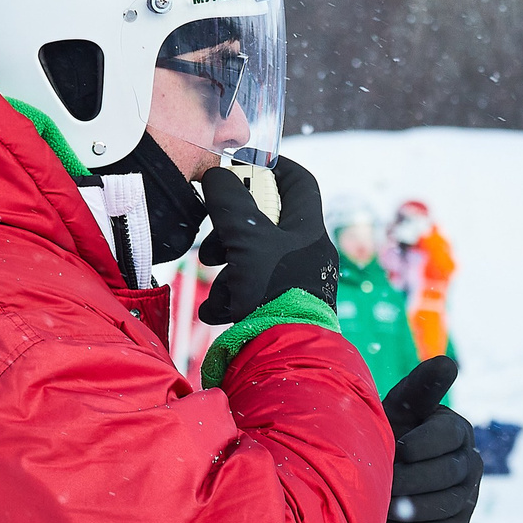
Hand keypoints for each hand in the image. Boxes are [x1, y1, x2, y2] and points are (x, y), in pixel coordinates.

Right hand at [197, 155, 337, 323]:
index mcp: (308, 230)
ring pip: (252, 261)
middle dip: (232, 233)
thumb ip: (228, 202)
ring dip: (226, 271)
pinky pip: (250, 293)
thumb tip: (216, 174)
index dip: (270, 168)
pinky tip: (218, 311)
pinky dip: (229, 299)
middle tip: (214, 244)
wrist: (285, 354)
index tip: (240, 167)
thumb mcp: (246, 238)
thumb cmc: (273, 291)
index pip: (299, 182)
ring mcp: (294, 283)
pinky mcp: (280, 309)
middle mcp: (306, 254)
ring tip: (217, 284)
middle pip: (265, 225)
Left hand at [381, 356, 479, 522]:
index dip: (418, 444)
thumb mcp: (400, 408)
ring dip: (410, 508)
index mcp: (458, 430)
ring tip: (380, 506)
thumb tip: (449, 361)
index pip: (448, 436)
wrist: (380, 476)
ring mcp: (468, 497)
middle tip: (379, 483)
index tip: (393, 448)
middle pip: (448, 474)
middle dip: (409, 479)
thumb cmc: (388, 434)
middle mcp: (471, 463)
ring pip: (446, 506)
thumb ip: (422, 386)